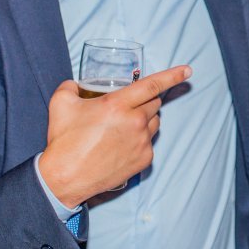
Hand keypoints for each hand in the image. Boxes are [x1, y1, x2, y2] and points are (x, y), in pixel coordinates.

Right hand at [38, 65, 191, 205]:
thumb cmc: (64, 141)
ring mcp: (142, 142)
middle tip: (127, 107)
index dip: (172, 75)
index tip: (187, 69)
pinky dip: (140, 139)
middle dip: (145, 100)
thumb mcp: (61, 104)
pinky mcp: (144, 159)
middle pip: (154, 103)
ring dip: (145, 119)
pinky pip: (149, 142)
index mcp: (118, 104)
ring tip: (123, 127)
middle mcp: (134, 122)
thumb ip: (71, 86)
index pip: (152, 85)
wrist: (65, 178)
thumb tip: (76, 84)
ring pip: (154, 122)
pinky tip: (122, 144)